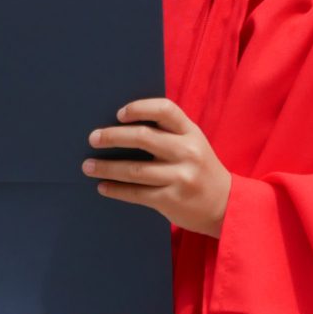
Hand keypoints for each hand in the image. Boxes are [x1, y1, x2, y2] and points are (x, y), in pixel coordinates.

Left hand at [86, 98, 231, 237]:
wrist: (225, 205)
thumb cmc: (200, 169)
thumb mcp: (193, 143)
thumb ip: (168, 133)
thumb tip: (121, 126)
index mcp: (191, 132)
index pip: (165, 110)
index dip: (140, 108)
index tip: (119, 113)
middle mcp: (187, 152)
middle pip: (143, 138)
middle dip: (113, 136)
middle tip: (93, 138)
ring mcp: (180, 177)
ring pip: (135, 169)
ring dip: (106, 167)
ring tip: (88, 166)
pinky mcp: (171, 199)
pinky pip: (137, 193)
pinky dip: (116, 190)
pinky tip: (102, 186)